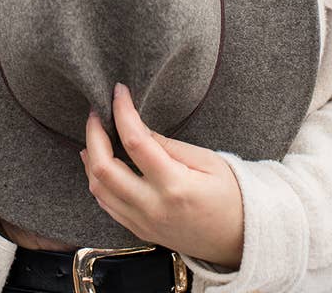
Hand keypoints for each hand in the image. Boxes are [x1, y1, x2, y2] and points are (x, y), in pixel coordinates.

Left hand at [80, 82, 243, 269]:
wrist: (241, 240)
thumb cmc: (232, 195)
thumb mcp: (207, 160)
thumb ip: (167, 144)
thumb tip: (136, 125)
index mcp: (175, 186)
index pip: (135, 142)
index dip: (122, 112)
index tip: (118, 92)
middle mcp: (153, 207)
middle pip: (104, 169)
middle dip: (93, 134)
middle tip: (96, 112)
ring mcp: (144, 223)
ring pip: (98, 189)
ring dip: (90, 158)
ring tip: (94, 133)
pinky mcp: (140, 231)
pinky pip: (107, 206)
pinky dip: (97, 181)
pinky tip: (98, 163)